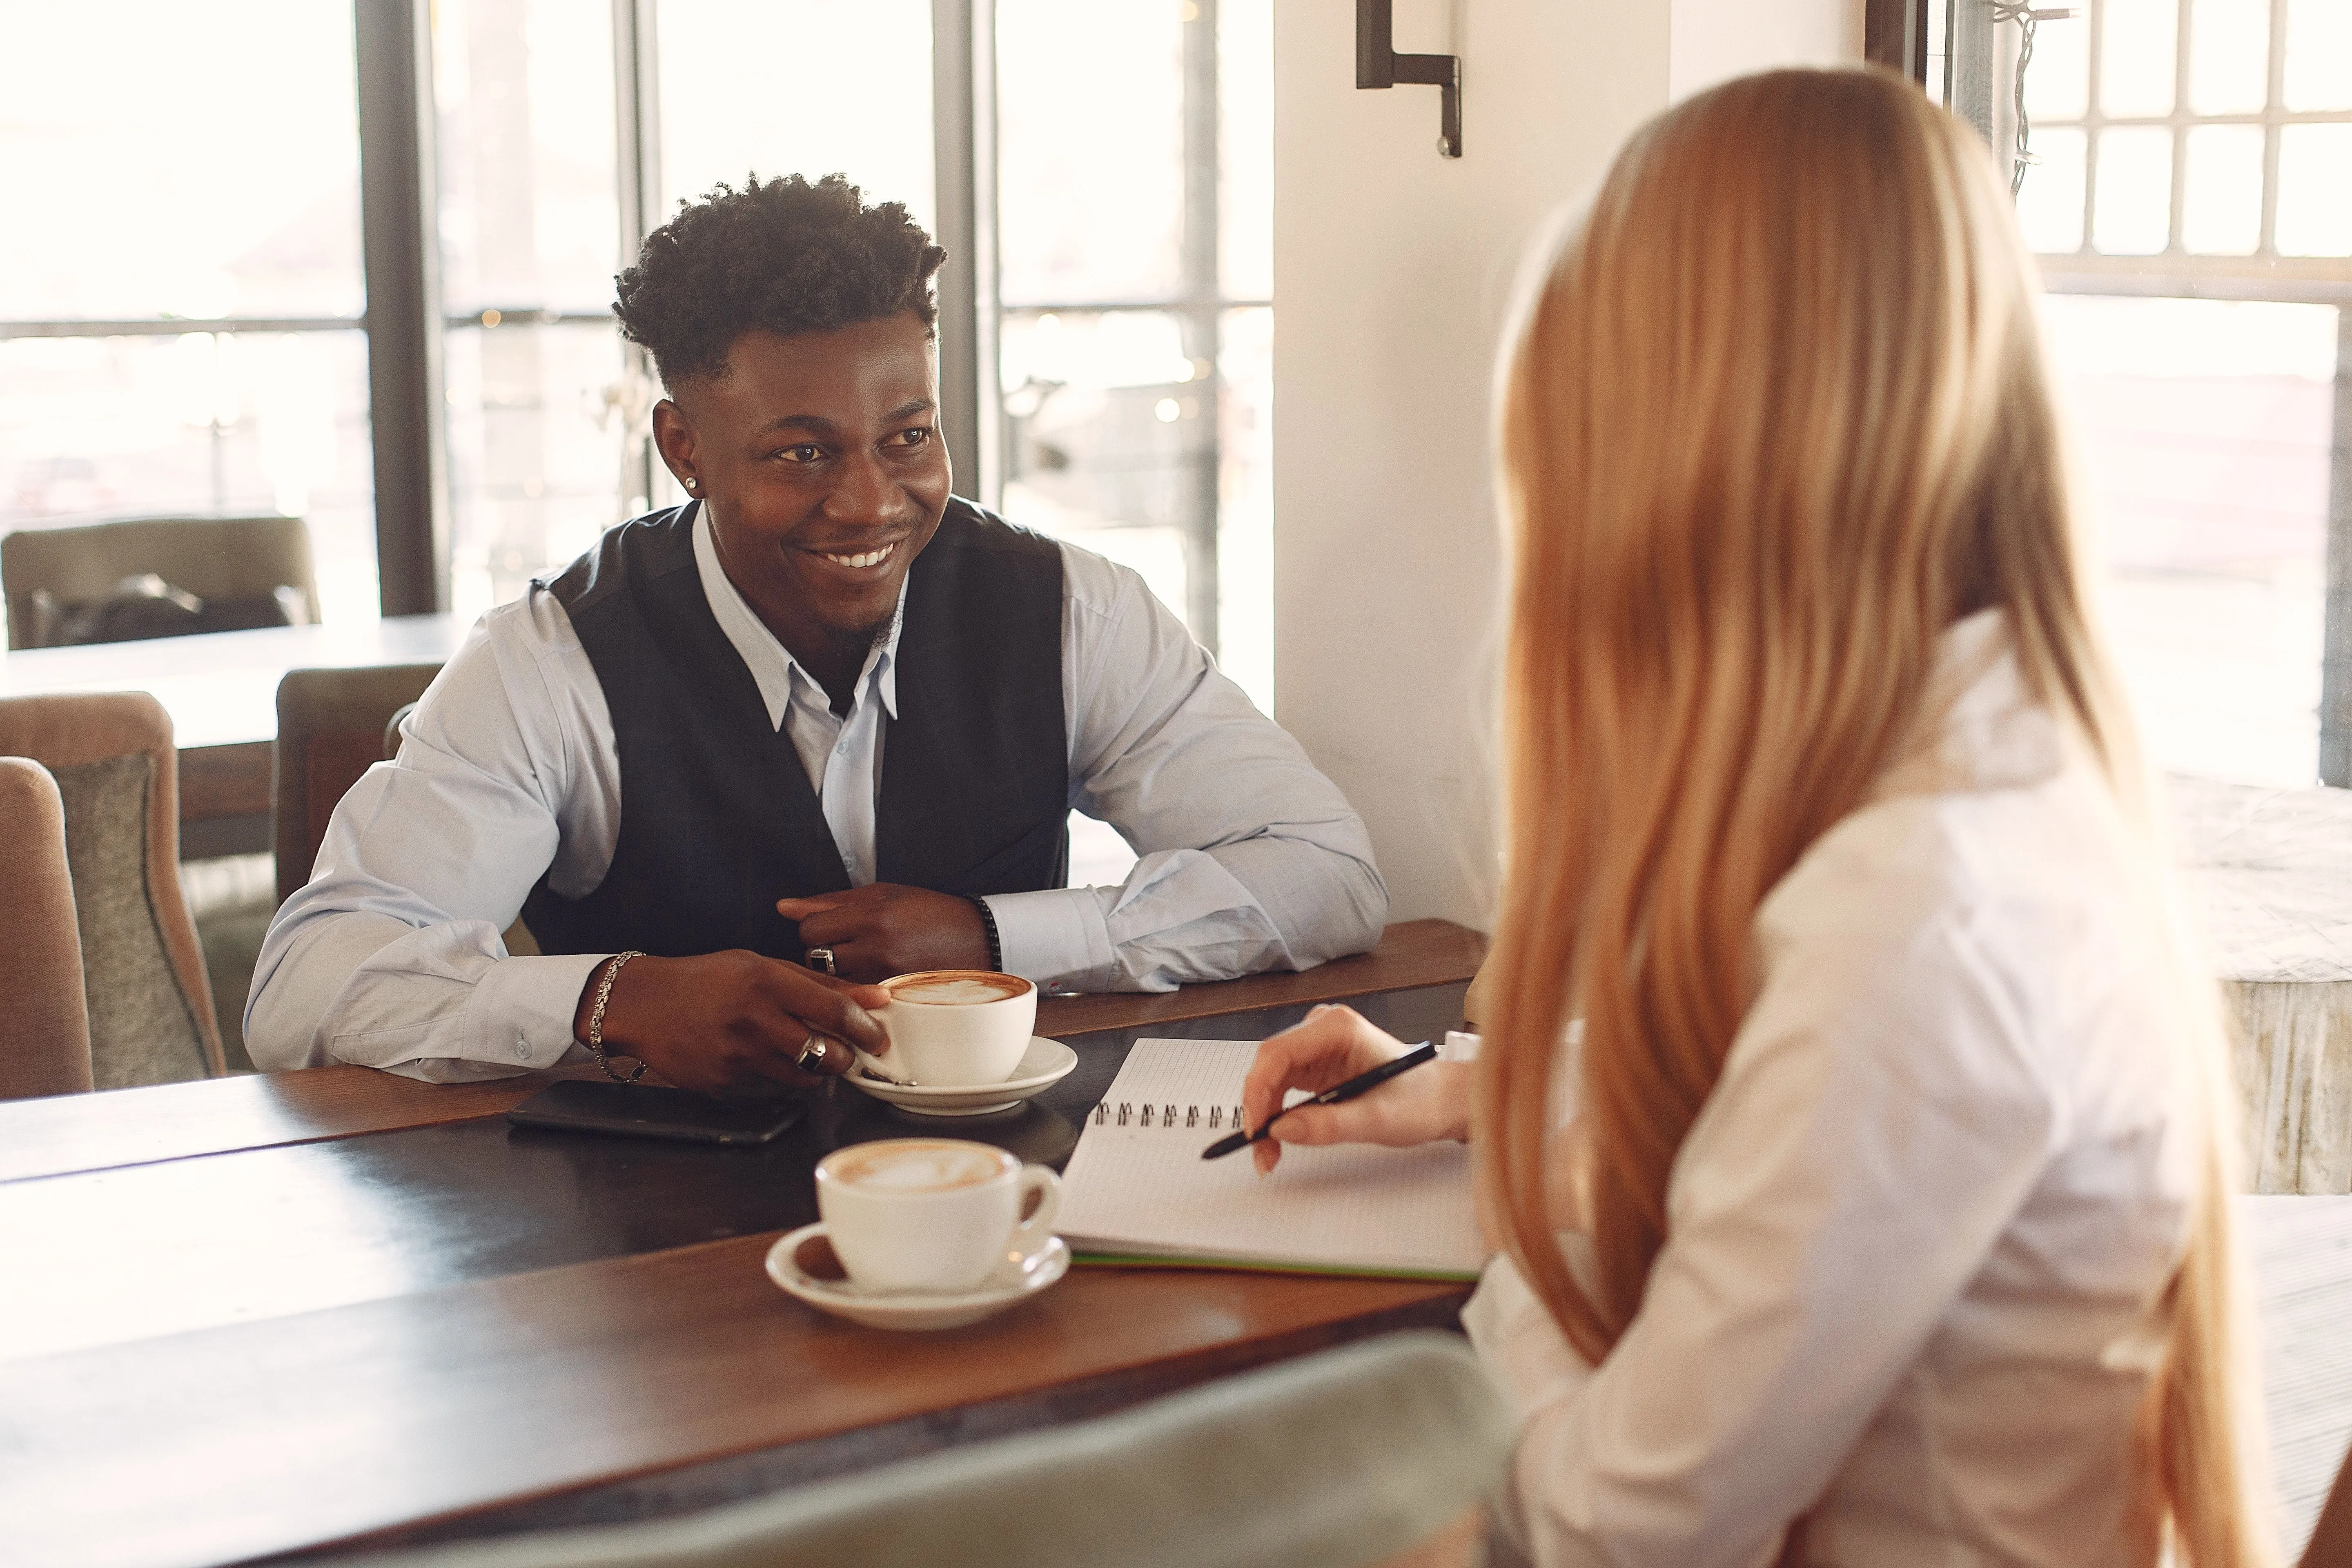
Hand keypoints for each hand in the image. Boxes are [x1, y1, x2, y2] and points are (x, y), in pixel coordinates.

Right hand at [576, 951, 890, 1095]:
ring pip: (804, 1078)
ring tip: (806, 1051)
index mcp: (765, 982)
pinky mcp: (725, 1083)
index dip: (867, 1028)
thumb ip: (819, 982)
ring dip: (816, 1069)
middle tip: (848, 1050)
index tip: (878, 1035)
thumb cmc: (706, 979)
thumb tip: (872, 996)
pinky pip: (772, 1087)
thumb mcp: (761, 965)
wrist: (643, 1005)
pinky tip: (764, 1057)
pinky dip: (780, 1077)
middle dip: (846, 1057)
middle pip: (827, 1055)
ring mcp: (737, 1057)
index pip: (835, 1011)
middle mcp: (753, 1021)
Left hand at [775, 884, 989, 981]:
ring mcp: (884, 975)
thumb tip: (784, 907)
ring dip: (836, 974)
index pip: (810, 928)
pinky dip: (855, 990)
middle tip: (846, 946)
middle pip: (815, 956)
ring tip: (859, 963)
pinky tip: (870, 980)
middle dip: (823, 951)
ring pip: (831, 981)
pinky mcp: (893, 996)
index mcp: (871, 914)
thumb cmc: (929, 912)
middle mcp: (875, 947)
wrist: (978, 939)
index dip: (815, 928)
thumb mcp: (882, 894)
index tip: (830, 927)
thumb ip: (830, 902)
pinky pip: (853, 997)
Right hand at [1241, 1004, 1473, 1174]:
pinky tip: (1280, 1138)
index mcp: (1337, 1029)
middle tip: (1261, 1153)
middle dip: (1259, 1111)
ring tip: (1269, 1155)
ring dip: (1265, 1117)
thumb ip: (1330, 1124)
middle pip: (1269, 1067)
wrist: (1441, 1100)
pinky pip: (1282, 1087)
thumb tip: (1281, 1130)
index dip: (1258, 1092)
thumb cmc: (1421, 1099)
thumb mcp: (1379, 1119)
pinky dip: (1277, 1115)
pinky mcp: (1317, 1064)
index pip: (1277, 1053)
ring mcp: (1318, 1046)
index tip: (1257, 1130)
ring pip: (1271, 1079)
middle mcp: (1322, 1030)